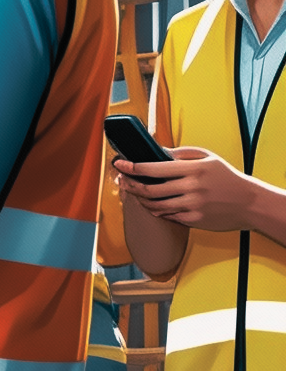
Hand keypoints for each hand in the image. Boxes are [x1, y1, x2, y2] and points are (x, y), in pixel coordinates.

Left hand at [115, 146, 259, 230]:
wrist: (250, 202)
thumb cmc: (226, 177)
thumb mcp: (208, 158)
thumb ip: (181, 154)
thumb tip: (156, 150)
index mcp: (194, 169)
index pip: (154, 168)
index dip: (132, 167)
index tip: (119, 164)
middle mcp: (192, 188)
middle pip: (149, 189)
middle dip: (130, 185)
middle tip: (121, 181)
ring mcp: (192, 205)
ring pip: (155, 205)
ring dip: (140, 199)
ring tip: (135, 193)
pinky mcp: (194, 219)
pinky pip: (168, 215)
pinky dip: (157, 210)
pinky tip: (153, 205)